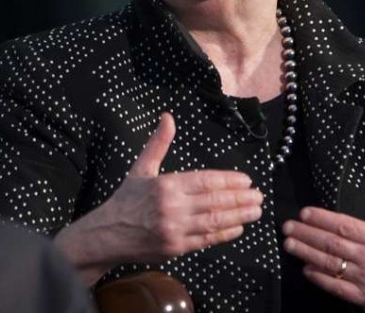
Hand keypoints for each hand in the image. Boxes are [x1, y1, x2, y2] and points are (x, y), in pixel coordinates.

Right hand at [55, 113, 263, 284]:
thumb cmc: (126, 199)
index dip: (229, 181)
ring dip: (239, 216)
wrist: (106, 235)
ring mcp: (175, 230)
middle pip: (215, 202)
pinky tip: (239, 228)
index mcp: (166, 185)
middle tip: (259, 196)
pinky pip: (206, 240)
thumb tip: (168, 116)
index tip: (247, 180)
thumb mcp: (141, 168)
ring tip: (256, 211)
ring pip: (214, 222)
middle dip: (240, 199)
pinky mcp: (175, 249)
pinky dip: (224, 234)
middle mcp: (172, 207)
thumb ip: (158, 143)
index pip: (205, 181)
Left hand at [282, 161, 364, 311]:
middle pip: (333, 244)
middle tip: (287, 227)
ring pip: (330, 264)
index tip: (304, 213)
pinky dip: (319, 277)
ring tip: (288, 244)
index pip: (345, 226)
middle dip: (307, 234)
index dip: (322, 219)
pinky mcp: (363, 297)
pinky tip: (305, 268)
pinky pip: (336, 287)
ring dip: (306, 254)